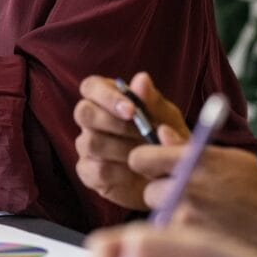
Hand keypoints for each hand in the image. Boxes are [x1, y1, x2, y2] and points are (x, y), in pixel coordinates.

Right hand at [74, 72, 188, 210]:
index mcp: (107, 98)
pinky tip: (137, 173)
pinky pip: (95, 170)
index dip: (106, 96)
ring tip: (145, 154)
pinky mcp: (88, 173)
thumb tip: (141, 78)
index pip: (91, 87)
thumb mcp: (168, 119)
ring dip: (121, 149)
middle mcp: (92, 120)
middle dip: (113, 123)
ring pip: (89, 142)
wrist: (173, 177)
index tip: (132, 110)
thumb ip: (153, 100)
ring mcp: (87, 147)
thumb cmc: (167, 140)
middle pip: (83, 112)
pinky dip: (120, 173)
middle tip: (142, 134)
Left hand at [128, 139, 256, 256]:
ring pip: (160, 216)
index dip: (147, 163)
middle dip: (164, 194)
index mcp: (195, 160)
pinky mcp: (189, 244)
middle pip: (148, 190)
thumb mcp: (232, 160)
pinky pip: (172, 238)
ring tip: (206, 219)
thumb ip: (190, 148)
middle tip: (190, 199)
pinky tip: (208, 236)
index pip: (140, 158)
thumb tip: (161, 134)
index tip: (156, 169)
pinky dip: (183, 237)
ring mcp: (185, 218)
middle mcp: (185, 187)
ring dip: (173, 217)